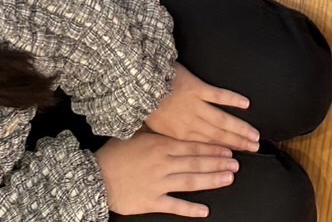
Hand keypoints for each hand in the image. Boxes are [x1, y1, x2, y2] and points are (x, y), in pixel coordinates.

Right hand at [94, 132, 236, 218]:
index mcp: (161, 144)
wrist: (95, 176)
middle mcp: (163, 163)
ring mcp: (158, 183)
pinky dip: (190, 209)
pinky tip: (204, 210)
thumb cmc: (115, 153)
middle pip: (196, 162)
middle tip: (236, 162)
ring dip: (211, 180)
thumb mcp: (137, 134)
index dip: (213, 147)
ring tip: (228, 178)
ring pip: (190, 181)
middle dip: (218, 162)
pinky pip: (174, 205)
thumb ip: (156, 131)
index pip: (193, 145)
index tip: (228, 148)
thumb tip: (171, 121)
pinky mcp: (151, 202)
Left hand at [146, 63, 258, 151]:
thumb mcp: (151, 130)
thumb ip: (164, 139)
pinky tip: (246, 104)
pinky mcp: (198, 89)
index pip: (206, 148)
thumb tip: (169, 148)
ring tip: (255, 135)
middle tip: (255, 149)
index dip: (222, 154)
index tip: (235, 160)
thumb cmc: (142, 106)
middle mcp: (191, 125)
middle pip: (219, 137)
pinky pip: (218, 96)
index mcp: (179, 137)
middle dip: (238, 144)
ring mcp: (196, 107)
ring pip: (222, 121)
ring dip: (240, 128)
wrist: (139, 84)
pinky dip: (232, 100)